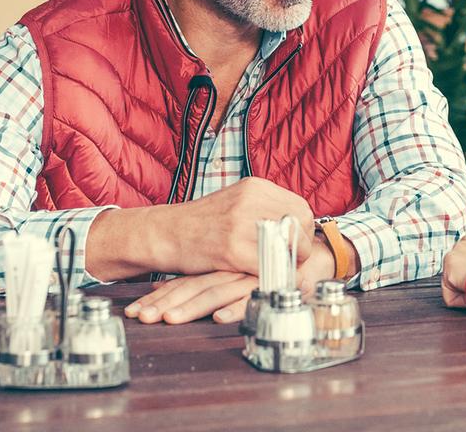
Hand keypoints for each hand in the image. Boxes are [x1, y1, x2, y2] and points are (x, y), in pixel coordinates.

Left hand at [124, 271, 257, 324]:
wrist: (304, 254)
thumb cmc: (263, 264)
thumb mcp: (229, 270)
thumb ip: (200, 280)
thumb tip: (160, 292)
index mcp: (214, 267)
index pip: (181, 283)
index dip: (157, 297)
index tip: (135, 312)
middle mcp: (226, 271)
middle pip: (191, 288)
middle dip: (164, 304)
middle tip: (142, 317)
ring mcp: (246, 278)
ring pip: (215, 293)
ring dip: (192, 307)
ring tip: (169, 319)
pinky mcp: (268, 285)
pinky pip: (250, 298)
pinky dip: (235, 308)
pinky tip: (219, 318)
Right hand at [159, 177, 313, 275]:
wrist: (163, 233)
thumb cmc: (200, 223)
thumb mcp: (235, 202)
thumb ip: (263, 208)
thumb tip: (296, 227)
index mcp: (255, 187)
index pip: (300, 208)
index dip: (302, 231)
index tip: (295, 245)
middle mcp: (251, 200)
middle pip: (300, 226)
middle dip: (300, 247)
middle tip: (290, 261)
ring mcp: (241, 224)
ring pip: (288, 246)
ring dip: (288, 263)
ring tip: (278, 270)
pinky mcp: (231, 250)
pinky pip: (267, 265)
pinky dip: (270, 275)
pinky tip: (262, 278)